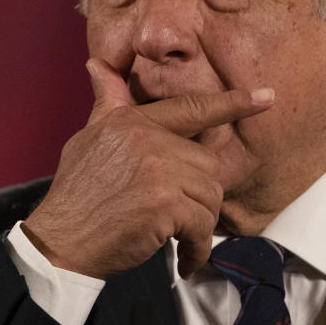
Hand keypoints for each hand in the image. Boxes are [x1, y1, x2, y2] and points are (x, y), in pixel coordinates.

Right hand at [22, 58, 273, 279]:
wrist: (58, 240)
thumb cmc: (75, 194)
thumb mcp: (88, 138)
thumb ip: (107, 104)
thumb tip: (97, 65)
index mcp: (133, 121)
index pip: (192, 107)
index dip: (233, 102)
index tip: (266, 97)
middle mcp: (148, 138)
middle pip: (207, 164)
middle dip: (200, 195)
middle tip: (180, 217)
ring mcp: (158, 169)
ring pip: (210, 195)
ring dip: (199, 224)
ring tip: (176, 238)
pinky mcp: (164, 203)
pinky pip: (202, 225)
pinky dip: (196, 248)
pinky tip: (183, 259)